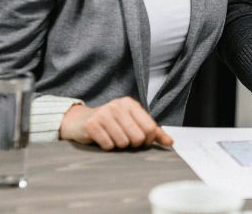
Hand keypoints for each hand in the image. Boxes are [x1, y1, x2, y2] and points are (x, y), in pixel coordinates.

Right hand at [58, 97, 172, 149]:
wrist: (80, 121)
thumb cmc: (111, 123)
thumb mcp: (132, 122)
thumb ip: (153, 132)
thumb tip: (170, 142)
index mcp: (130, 104)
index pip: (150, 127)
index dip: (149, 139)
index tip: (143, 141)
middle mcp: (117, 106)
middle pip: (137, 137)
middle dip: (133, 144)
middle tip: (126, 140)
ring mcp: (103, 114)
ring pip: (123, 142)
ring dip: (119, 145)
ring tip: (113, 138)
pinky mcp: (91, 124)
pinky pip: (108, 145)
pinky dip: (107, 147)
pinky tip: (102, 139)